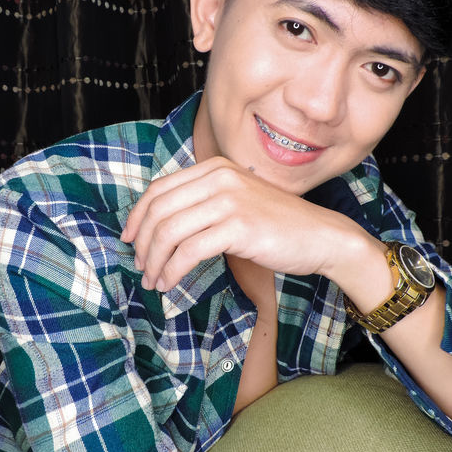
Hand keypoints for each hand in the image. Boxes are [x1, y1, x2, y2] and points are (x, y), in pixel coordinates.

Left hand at [121, 156, 368, 290]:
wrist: (321, 236)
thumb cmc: (278, 225)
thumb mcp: (237, 200)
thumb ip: (204, 203)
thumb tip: (159, 227)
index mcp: (215, 168)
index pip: (159, 189)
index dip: (137, 217)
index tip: (129, 239)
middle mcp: (219, 178)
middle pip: (159, 211)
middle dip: (143, 243)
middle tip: (141, 267)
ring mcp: (228, 201)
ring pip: (169, 232)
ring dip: (155, 261)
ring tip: (153, 280)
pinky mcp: (238, 227)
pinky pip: (189, 251)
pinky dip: (173, 271)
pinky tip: (170, 283)